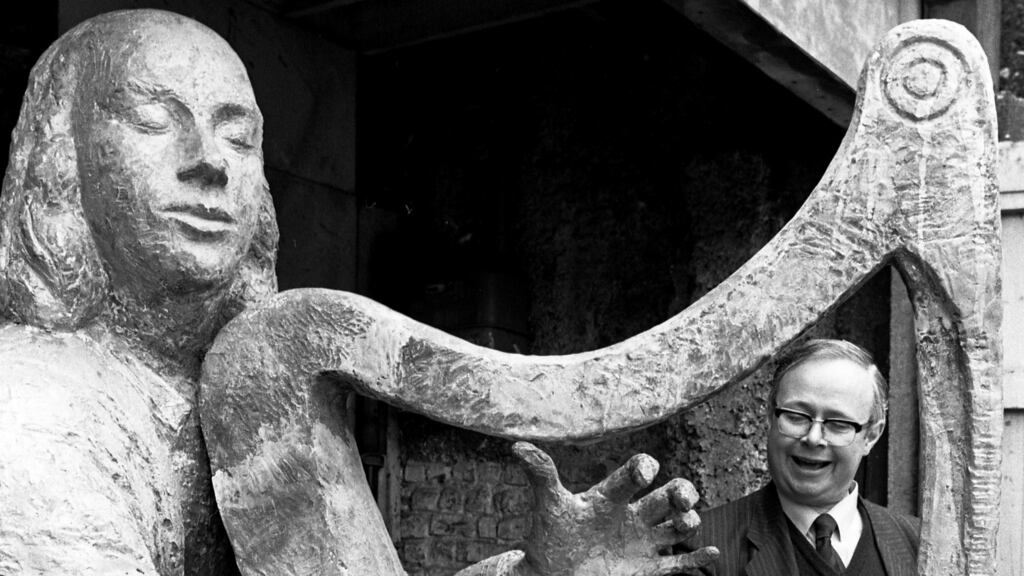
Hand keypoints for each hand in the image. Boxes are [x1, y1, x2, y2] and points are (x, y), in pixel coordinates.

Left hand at [513, 441, 718, 575]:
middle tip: (682, 499)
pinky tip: (711, 553)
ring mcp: (641, 541)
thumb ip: (541, 475)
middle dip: (684, 491)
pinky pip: (679, 562)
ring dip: (690, 521)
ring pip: (679, 525)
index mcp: (611, 495)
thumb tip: (517, 446)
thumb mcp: (548, 506)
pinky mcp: (646, 568)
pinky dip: (698, 558)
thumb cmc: (548, 538)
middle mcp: (632, 514)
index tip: (645, 472)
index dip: (645, 468)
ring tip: (685, 526)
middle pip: (669, 494)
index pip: (637, 473)